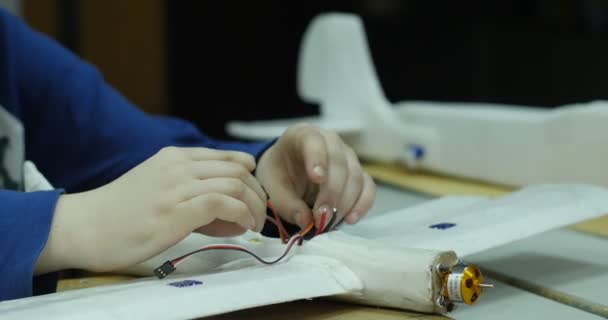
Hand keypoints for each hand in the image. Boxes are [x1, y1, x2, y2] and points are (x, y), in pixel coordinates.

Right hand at [35, 147, 266, 272]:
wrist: (84, 226)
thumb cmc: (119, 212)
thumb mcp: (157, 185)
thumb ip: (189, 189)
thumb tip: (227, 206)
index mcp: (175, 156)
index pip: (228, 157)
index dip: (249, 176)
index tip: (253, 195)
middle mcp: (179, 166)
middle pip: (238, 169)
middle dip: (257, 193)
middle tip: (258, 215)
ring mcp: (178, 187)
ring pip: (236, 184)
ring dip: (254, 206)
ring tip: (254, 224)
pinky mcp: (177, 211)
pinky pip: (223, 203)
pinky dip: (242, 214)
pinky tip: (243, 226)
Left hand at [255, 123, 375, 230]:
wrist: (287, 174)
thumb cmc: (279, 175)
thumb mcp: (273, 188)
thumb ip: (287, 204)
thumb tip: (306, 221)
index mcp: (302, 136)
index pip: (314, 141)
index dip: (317, 158)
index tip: (317, 178)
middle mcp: (329, 141)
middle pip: (339, 162)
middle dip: (332, 191)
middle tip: (321, 215)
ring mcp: (347, 156)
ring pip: (355, 175)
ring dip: (345, 201)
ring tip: (330, 221)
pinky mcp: (358, 173)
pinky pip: (367, 186)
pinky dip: (362, 204)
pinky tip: (350, 219)